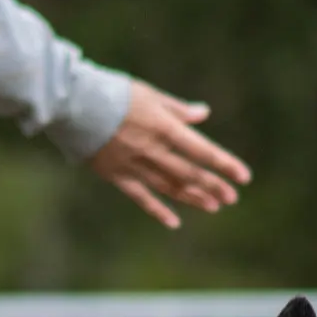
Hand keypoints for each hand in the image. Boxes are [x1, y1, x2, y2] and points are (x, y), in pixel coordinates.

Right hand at [88, 79, 251, 229]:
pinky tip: (174, 222)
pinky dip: (158, 210)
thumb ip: (177, 109)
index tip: (243, 176)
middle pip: (189, 173)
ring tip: (213, 207)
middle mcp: (152, 150)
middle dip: (212, 186)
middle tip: (231, 198)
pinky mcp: (116, 176)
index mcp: (164, 127)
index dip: (224, 164)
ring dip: (193, 198)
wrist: (74, 105)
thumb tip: (203, 115)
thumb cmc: (113, 94)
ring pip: (170, 187)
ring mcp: (134, 165)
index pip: (202, 150)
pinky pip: (141, 197)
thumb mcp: (150, 95)